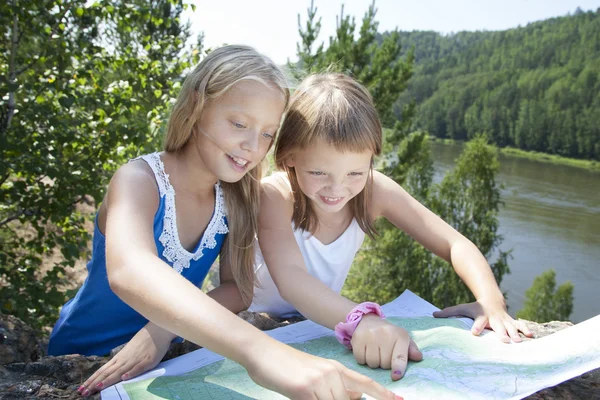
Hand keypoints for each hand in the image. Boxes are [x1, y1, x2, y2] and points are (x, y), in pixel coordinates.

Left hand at [77, 323, 174, 395]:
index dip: (92, 379)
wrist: (158, 330)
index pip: (103, 370)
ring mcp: (136, 360)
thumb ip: (121, 361)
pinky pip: (138, 368)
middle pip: (108, 373)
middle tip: (83, 392)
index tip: (81, 388)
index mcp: (120, 357)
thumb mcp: (129, 351)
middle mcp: (125, 359)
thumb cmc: (144, 340)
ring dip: (108, 380)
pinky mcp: (148, 361)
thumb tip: (111, 370)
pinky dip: (131, 373)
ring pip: (120, 372)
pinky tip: (124, 378)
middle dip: (95, 383)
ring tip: (97, 388)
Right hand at [247, 343, 402, 399]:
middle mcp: (331, 373)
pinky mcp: (304, 389)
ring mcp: (318, 381)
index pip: (366, 384)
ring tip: (305, 393)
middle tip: (315, 395)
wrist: (263, 353)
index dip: (383, 395)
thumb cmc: (287, 366)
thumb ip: (337, 385)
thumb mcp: (316, 372)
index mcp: (336, 368)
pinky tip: (303, 397)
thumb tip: (356, 399)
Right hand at [351, 314, 422, 380]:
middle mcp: (385, 334)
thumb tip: (418, 357)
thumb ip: (411, 349)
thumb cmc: (389, 334)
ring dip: (374, 362)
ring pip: (372, 363)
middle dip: (384, 364)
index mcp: (400, 335)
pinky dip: (363, 359)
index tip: (396, 376)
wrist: (368, 320)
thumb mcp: (402, 339)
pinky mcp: (357, 338)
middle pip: (385, 364)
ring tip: (374, 352)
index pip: (400, 356)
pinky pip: (360, 360)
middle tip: (383, 354)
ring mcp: (370, 336)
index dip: (398, 367)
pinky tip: (365, 351)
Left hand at [433, 297, 533, 342]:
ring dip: (514, 334)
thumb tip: (433, 315)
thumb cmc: (475, 308)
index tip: (474, 333)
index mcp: (482, 316)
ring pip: (510, 327)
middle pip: (497, 326)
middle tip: (503, 340)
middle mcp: (494, 318)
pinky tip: (531, 336)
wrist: (492, 300)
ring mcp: (504, 320)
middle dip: (501, 333)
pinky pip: (520, 325)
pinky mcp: (512, 322)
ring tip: (518, 342)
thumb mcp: (461, 308)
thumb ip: (448, 313)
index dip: (477, 327)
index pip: (478, 321)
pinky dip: (525, 330)